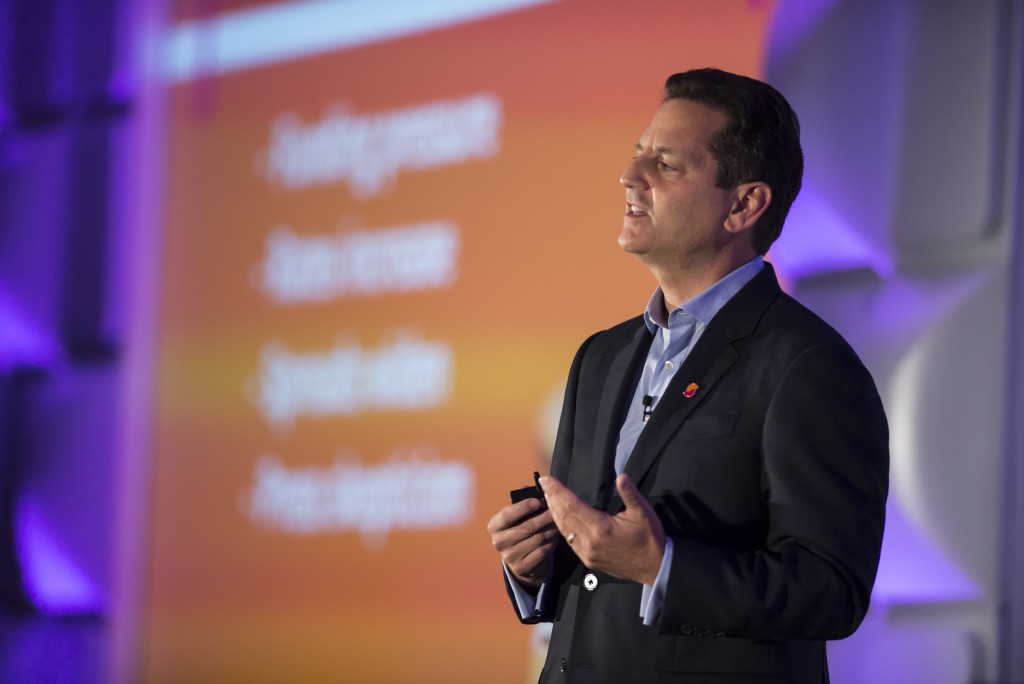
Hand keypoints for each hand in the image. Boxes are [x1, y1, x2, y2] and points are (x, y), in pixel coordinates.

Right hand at [487, 498, 559, 591]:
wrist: (520, 559)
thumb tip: (531, 487)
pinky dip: (551, 542)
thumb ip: (521, 500)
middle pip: (526, 527)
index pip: (506, 515)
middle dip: (544, 517)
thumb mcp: (516, 516)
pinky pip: (542, 552)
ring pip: (537, 539)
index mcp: (494, 526)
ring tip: (559, 522)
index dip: (522, 507)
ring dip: (551, 529)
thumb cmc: (519, 529)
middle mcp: (499, 542)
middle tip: (556, 510)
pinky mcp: (521, 568)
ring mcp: (509, 557)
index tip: (537, 501)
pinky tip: (555, 536)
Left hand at [539, 473, 665, 584]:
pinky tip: (559, 519)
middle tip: (543, 485)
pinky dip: (562, 527)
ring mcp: (587, 553)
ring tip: (548, 498)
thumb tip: (622, 476)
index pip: (572, 504)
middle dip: (552, 499)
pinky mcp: (588, 561)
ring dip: (554, 513)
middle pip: (564, 516)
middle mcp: (589, 542)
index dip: (558, 491)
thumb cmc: (649, 537)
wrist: (654, 567)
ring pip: (564, 530)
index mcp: (601, 528)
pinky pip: (570, 542)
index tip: (547, 480)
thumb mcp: (643, 512)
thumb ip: (630, 493)